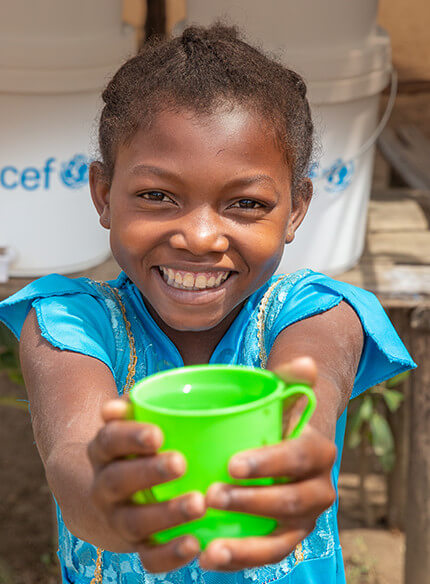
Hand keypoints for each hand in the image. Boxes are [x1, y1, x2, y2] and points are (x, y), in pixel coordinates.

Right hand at [87, 399, 205, 571]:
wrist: (91, 497)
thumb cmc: (124, 449)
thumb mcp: (122, 426)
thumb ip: (132, 409)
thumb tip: (130, 399)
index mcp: (102, 451)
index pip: (109, 440)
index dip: (130, 436)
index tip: (156, 434)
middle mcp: (104, 487)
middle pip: (119, 480)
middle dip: (149, 472)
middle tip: (180, 462)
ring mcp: (116, 519)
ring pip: (134, 521)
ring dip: (167, 514)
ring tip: (199, 503)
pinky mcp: (132, 546)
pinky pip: (147, 557)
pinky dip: (169, 556)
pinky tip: (195, 545)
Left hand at [200, 358, 336, 571]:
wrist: (290, 443)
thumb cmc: (280, 415)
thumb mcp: (285, 392)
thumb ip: (291, 375)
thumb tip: (306, 363)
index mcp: (319, 451)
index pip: (300, 457)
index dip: (270, 463)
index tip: (231, 464)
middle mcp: (319, 490)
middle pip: (289, 502)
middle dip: (251, 502)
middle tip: (210, 495)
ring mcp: (304, 520)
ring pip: (280, 540)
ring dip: (246, 548)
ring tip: (208, 548)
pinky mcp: (286, 538)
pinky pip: (266, 555)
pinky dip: (240, 560)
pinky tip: (207, 557)